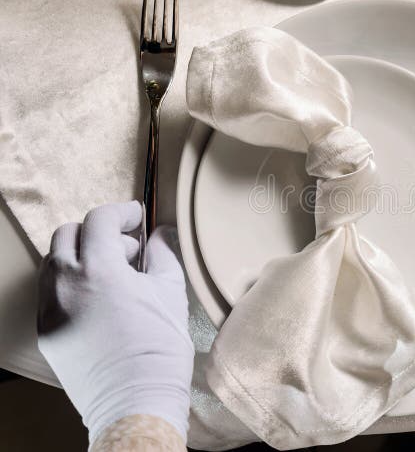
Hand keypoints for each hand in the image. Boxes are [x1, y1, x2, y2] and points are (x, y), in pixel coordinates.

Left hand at [37, 201, 192, 442]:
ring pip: (54, 262)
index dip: (121, 212)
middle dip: (97, 232)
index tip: (137, 217)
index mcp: (100, 269)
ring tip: (112, 273)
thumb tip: (162, 234)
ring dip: (81, 256)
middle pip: (68, 234)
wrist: (135, 400)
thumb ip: (163, 255)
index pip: (100, 220)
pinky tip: (99, 299)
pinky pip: (51, 292)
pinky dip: (72, 283)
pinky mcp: (46, 330)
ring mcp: (50, 308)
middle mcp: (65, 283)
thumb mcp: (170, 292)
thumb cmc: (160, 347)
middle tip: (127, 246)